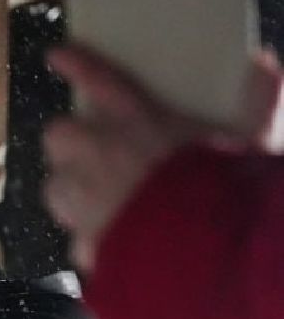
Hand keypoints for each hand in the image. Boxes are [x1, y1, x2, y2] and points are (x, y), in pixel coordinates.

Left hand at [42, 44, 283, 269]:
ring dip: (71, 190)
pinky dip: (90, 239)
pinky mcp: (83, 245)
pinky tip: (115, 243)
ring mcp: (86, 203)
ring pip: (54, 186)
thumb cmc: (233, 196)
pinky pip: (75, 237)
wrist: (210, 262)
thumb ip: (261, 102)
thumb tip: (266, 64)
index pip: (103, 83)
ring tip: (100, 199)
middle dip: (73, 143)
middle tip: (98, 153)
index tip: (56, 56)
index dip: (78, 66)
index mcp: (143, 125)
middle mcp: (103, 159)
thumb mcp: (258, 142)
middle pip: (59, 135)